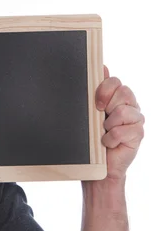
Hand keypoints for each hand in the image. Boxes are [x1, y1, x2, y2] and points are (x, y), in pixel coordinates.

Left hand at [95, 65, 144, 180]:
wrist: (99, 164)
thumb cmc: (93, 136)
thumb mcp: (92, 112)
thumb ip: (97, 90)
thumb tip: (102, 66)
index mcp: (118, 97)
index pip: (115, 81)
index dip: (104, 89)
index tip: (96, 103)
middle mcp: (130, 105)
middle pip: (123, 92)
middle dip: (107, 106)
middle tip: (102, 118)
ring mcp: (136, 119)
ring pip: (123, 111)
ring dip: (108, 125)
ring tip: (104, 132)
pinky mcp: (139, 134)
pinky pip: (122, 131)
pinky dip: (110, 138)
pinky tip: (108, 143)